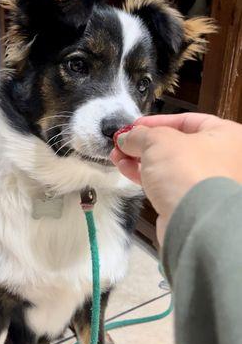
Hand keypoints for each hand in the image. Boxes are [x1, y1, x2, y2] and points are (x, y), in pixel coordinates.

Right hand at [110, 113, 241, 244]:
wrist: (194, 223)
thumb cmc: (187, 172)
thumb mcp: (158, 140)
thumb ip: (140, 134)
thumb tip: (126, 138)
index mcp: (225, 136)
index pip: (187, 120)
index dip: (157, 121)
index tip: (135, 125)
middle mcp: (221, 158)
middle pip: (175, 144)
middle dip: (143, 143)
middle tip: (123, 142)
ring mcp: (205, 182)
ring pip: (167, 165)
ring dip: (139, 159)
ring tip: (117, 155)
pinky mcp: (190, 202)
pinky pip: (165, 182)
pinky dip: (145, 175)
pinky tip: (124, 168)